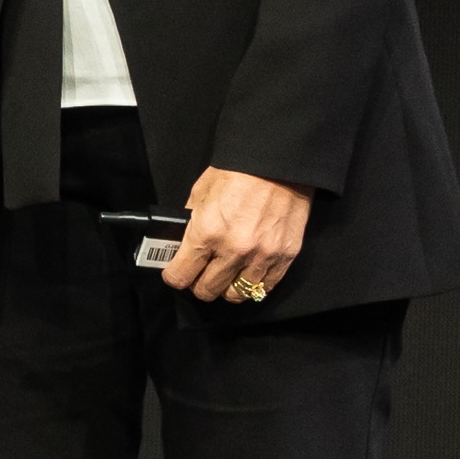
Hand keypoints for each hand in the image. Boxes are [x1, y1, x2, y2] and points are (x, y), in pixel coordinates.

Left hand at [162, 165, 309, 306]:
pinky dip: (253, 284)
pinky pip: (264, 288)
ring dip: (227, 287)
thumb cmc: (238, 171)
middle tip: (201, 273)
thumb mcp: (202, 191)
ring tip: (226, 274)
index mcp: (207, 231)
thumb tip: (183, 242)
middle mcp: (233, 250)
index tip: (176, 273)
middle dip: (199, 284)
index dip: (175, 276)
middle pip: (207, 291)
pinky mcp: (284, 257)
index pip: (181, 276)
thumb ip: (192, 221)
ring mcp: (261, 256)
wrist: (278, 163)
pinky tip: (248, 272)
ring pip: (236, 295)